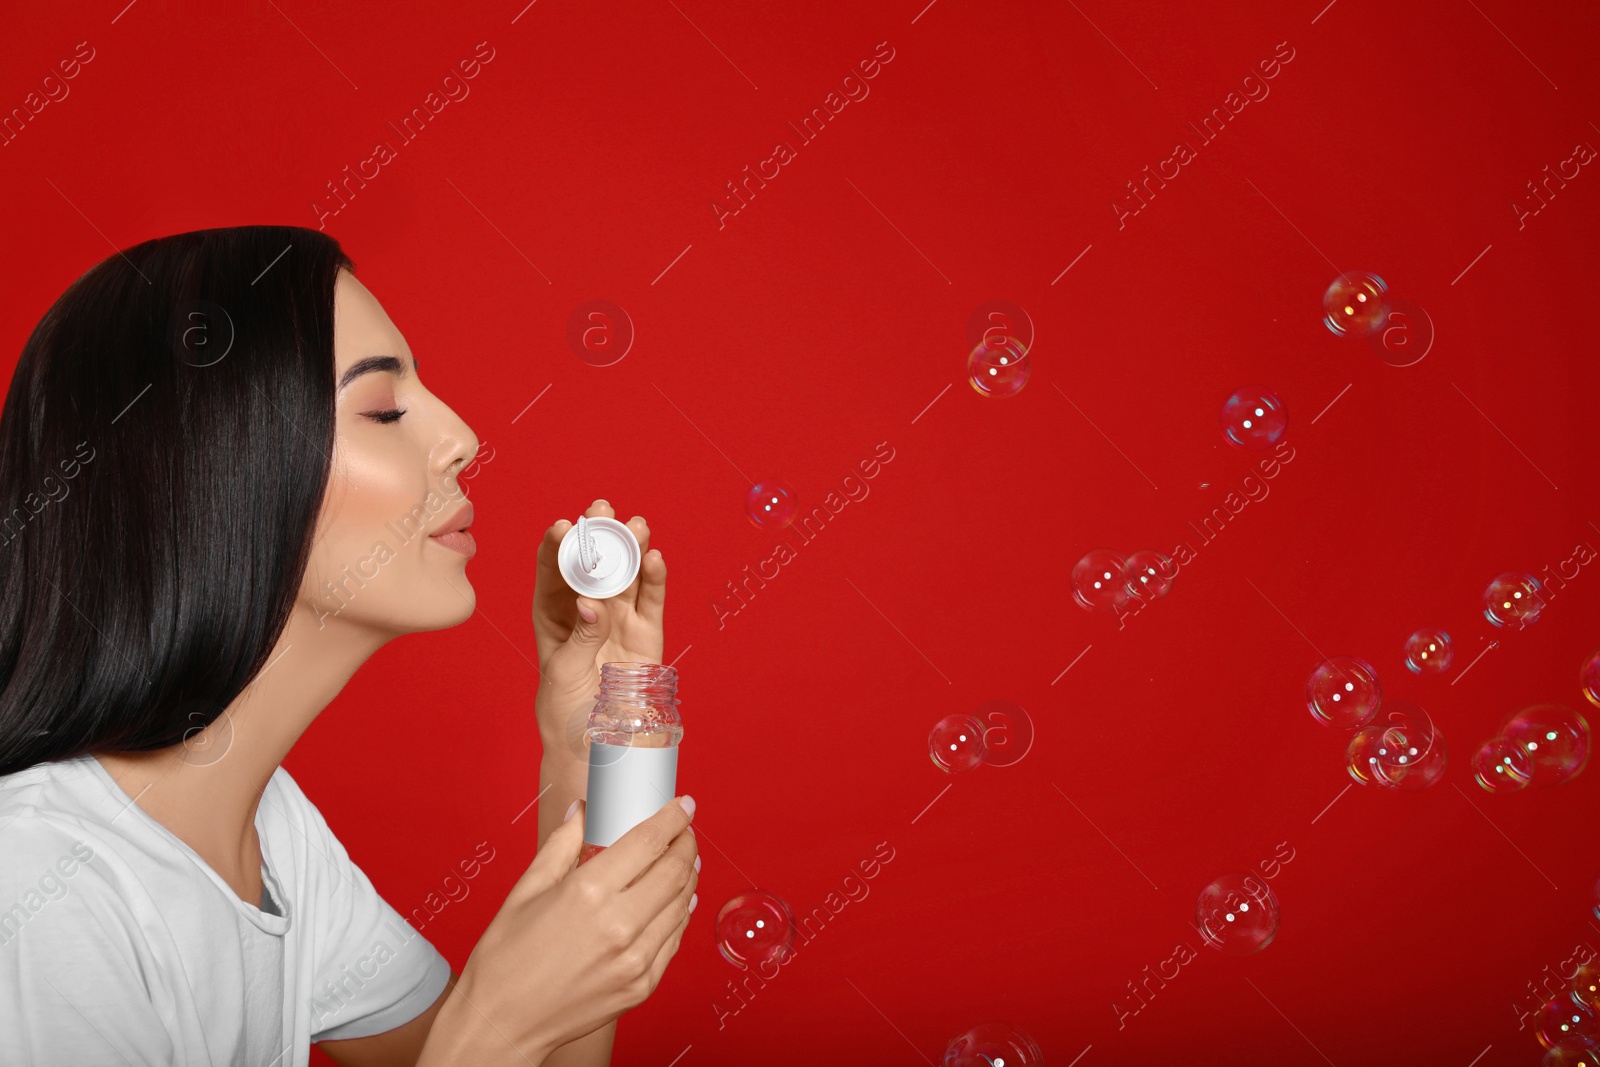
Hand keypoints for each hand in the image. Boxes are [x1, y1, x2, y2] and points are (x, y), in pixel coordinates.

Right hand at [444, 796, 699, 1062]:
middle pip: (675, 870)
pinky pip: (674, 939)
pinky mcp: (642, 986)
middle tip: (684, 831)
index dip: (673, 817)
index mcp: (587, 892)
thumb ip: (563, 844)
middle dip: (686, 843)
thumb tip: (583, 810)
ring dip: (687, 877)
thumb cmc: (505, 959)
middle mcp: (618, 925)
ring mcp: (634, 959)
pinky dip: (678, 914)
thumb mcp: (527, 890)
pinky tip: (672, 902)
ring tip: (681, 862)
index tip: (683, 805)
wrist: (501, 1024)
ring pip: (682, 904)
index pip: (649, 841)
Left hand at [532, 500, 665, 745]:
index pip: (553, 574)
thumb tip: (592, 602)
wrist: (595, 745)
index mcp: (553, 617)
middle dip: (597, 536)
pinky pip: (651, 602)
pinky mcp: (646, 635)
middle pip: (592, 566)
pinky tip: (655, 558)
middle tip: (602, 509)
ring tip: (635, 525)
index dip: (557, 548)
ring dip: (630, 549)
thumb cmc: (565, 711)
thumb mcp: (563, 674)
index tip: (562, 526)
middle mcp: (587, 611)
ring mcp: (619, 621)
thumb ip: (581, 636)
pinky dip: (655, 580)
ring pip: (625, 576)